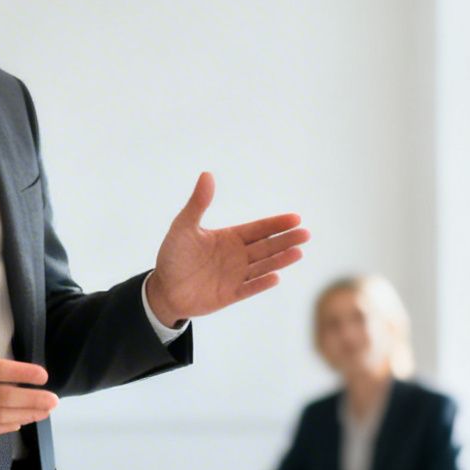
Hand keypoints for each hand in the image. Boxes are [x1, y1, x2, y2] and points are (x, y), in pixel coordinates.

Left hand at [144, 173, 308, 327]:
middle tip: (305, 234)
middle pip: (267, 247)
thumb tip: (207, 174)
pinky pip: (249, 288)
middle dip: (286, 240)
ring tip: (298, 252)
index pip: (259, 229)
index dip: (276, 224)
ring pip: (263, 266)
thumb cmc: (173, 255)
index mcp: (230, 238)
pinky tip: (276, 277)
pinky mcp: (230, 295)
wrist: (163, 288)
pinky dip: (261, 283)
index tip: (296, 218)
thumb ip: (198, 203)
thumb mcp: (183, 226)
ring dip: (280, 260)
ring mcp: (236, 276)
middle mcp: (237, 256)